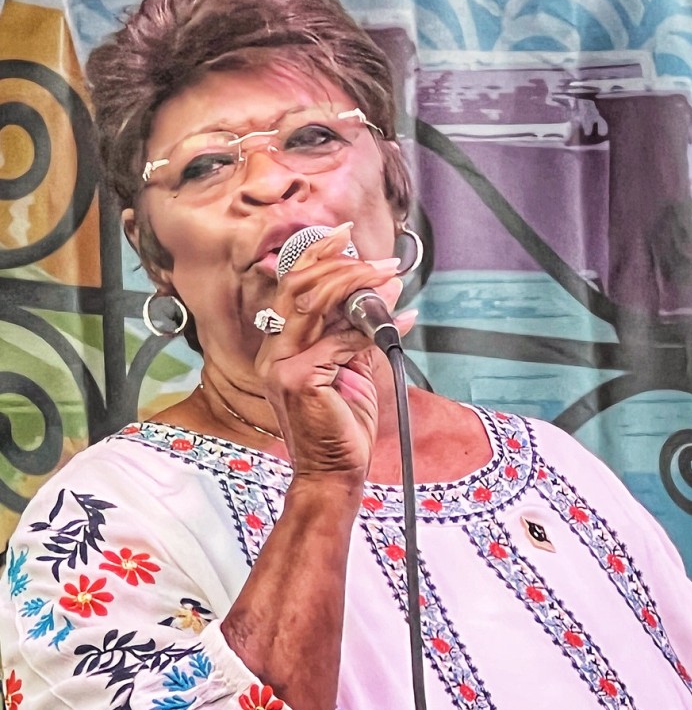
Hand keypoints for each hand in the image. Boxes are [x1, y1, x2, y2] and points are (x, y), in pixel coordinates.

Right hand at [254, 223, 414, 483]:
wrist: (335, 473)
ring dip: (358, 285)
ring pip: (315, 303)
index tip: (346, 235)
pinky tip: (399, 322)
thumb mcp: (356, 367)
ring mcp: (280, 364)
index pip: (293, 286)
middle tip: (383, 261)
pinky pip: (339, 340)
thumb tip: (387, 289)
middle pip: (300, 285)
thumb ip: (364, 329)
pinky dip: (372, 328)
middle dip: (342, 264)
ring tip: (390, 279)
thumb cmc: (342, 426)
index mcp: (282, 345)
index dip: (318, 255)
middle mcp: (274, 351)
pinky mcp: (298, 378)